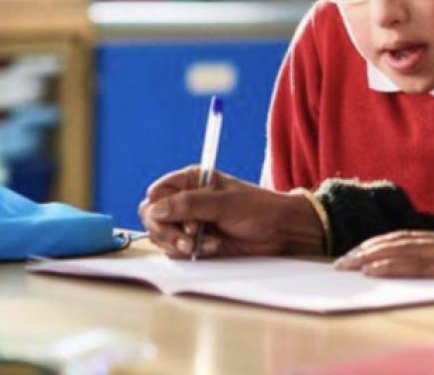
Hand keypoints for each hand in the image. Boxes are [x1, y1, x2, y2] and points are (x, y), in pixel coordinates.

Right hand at [137, 167, 325, 258]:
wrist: (280, 231)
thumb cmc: (257, 208)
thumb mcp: (224, 203)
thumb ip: (188, 205)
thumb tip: (154, 210)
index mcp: (189, 181)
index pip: (156, 194)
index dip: (161, 209)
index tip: (183, 219)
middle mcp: (184, 201)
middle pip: (152, 219)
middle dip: (168, 233)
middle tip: (190, 239)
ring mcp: (187, 223)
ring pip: (162, 238)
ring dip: (182, 245)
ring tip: (210, 243)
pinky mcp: (194, 242)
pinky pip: (176, 252)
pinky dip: (191, 253)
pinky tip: (215, 247)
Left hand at [333, 223, 433, 279]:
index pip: (407, 239)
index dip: (380, 245)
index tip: (358, 253)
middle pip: (398, 243)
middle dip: (366, 252)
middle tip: (340, 263)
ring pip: (403, 251)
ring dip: (372, 258)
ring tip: (349, 266)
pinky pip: (420, 265)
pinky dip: (393, 266)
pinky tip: (375, 270)